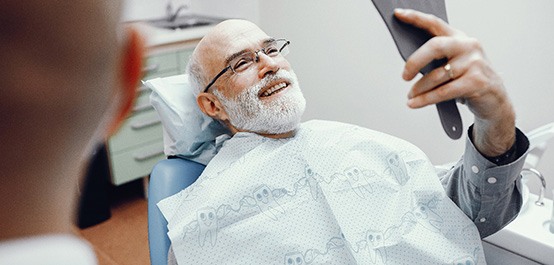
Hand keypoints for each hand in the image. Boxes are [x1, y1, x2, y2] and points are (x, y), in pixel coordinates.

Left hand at [394, 8, 514, 155]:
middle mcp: (468, 46)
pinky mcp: (476, 82)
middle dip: (415, 61)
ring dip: (419, 89)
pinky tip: (414, 103)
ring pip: (436, 75)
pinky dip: (425, 99)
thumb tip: (408, 65)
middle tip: (404, 76)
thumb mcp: (454, 64)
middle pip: (435, 46)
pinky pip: (443, 91)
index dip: (415, 18)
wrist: (496, 100)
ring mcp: (474, 63)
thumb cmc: (468, 80)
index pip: (435, 23)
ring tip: (410, 96)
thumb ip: (436, 59)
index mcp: (459, 38)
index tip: (398, 14)